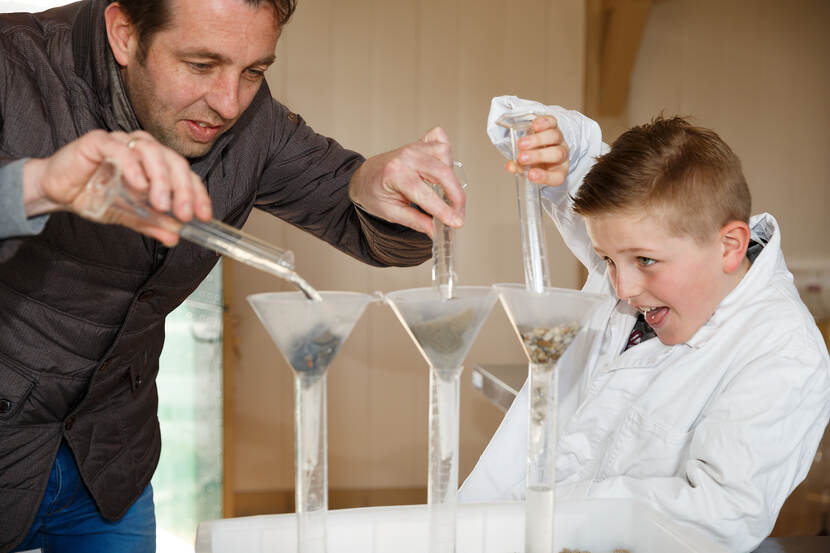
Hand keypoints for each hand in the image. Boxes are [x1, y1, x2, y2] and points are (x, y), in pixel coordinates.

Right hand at [22, 130, 211, 244]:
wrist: (57, 191)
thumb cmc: (94, 196)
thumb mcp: (129, 215)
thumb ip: (153, 223)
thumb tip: (176, 237)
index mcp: (155, 164)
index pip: (185, 174)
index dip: (197, 194)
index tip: (203, 216)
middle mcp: (142, 149)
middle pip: (173, 161)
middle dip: (183, 189)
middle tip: (184, 213)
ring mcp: (121, 142)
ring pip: (151, 151)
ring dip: (161, 178)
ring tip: (161, 203)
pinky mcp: (98, 141)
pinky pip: (120, 148)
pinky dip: (132, 166)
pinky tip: (138, 186)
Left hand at [347, 127, 464, 237]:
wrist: (364, 177)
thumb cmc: (374, 193)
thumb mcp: (390, 213)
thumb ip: (415, 221)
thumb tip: (435, 230)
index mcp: (395, 174)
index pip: (425, 193)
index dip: (443, 210)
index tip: (456, 222)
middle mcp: (406, 156)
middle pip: (442, 173)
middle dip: (456, 197)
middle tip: (458, 214)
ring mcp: (414, 147)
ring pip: (444, 155)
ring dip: (452, 177)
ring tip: (447, 194)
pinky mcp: (420, 143)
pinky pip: (441, 142)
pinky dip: (447, 156)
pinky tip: (444, 170)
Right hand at [506, 115, 568, 186]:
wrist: (539, 145)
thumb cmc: (534, 161)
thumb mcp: (526, 169)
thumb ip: (519, 168)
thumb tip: (511, 166)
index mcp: (558, 171)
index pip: (556, 177)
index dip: (544, 176)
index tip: (530, 174)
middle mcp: (562, 155)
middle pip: (556, 154)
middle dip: (538, 156)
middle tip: (521, 157)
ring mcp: (559, 139)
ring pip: (554, 137)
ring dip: (536, 140)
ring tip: (521, 144)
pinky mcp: (554, 125)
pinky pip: (552, 123)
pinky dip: (543, 123)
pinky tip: (534, 126)